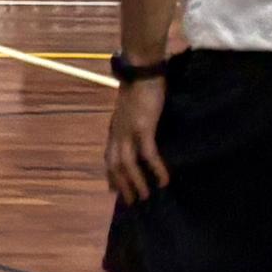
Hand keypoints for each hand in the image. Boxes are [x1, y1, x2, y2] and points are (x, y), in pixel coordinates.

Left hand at [103, 77, 168, 203]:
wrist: (141, 70)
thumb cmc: (139, 87)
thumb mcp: (131, 109)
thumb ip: (131, 122)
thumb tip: (139, 133)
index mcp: (114, 129)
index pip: (108, 157)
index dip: (110, 174)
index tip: (114, 190)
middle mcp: (117, 133)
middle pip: (114, 165)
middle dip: (121, 185)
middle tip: (130, 201)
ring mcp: (129, 132)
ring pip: (128, 165)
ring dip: (136, 182)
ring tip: (145, 196)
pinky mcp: (144, 128)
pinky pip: (149, 155)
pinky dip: (156, 169)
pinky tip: (163, 180)